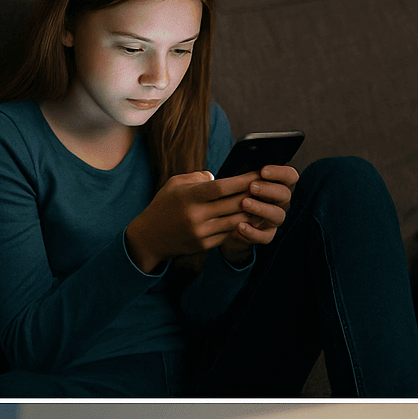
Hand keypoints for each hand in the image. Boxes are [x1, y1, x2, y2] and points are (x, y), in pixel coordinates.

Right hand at [125, 169, 266, 272]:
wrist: (149, 238)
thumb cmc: (163, 206)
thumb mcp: (174, 185)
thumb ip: (197, 178)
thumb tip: (219, 177)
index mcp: (188, 197)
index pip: (221, 187)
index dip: (241, 181)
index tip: (257, 174)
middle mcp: (195, 216)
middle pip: (232, 204)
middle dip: (252, 195)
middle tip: (267, 187)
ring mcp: (201, 232)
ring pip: (235, 221)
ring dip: (252, 212)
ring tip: (265, 202)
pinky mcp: (205, 245)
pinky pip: (229, 233)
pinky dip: (242, 225)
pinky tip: (252, 218)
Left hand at [217, 164, 298, 265]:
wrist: (226, 220)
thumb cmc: (234, 193)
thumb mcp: (237, 180)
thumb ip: (240, 174)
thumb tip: (227, 165)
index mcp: (277, 184)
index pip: (290, 176)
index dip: (280, 173)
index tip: (263, 171)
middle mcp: (280, 202)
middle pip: (285, 195)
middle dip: (269, 190)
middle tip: (251, 187)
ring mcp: (274, 219)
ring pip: (277, 215)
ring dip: (261, 209)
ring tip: (244, 204)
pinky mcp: (266, 235)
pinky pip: (265, 236)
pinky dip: (253, 232)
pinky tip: (240, 226)